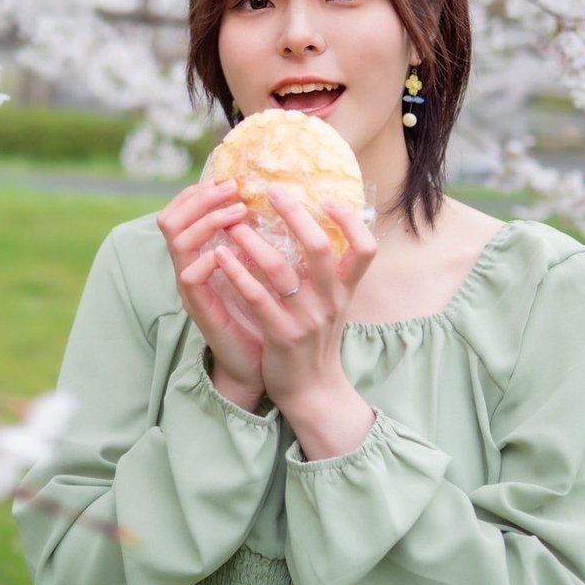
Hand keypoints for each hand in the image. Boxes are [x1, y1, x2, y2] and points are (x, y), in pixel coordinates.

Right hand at [156, 180, 263, 409]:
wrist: (260, 365)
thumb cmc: (263, 316)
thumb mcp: (260, 271)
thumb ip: (258, 241)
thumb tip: (279, 204)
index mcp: (201, 256)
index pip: (180, 212)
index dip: (198, 192)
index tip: (229, 180)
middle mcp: (190, 268)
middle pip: (169, 220)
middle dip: (201, 198)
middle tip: (233, 188)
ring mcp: (191, 289)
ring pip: (177, 241)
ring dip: (207, 220)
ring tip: (239, 211)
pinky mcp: (200, 309)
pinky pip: (189, 276)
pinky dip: (209, 258)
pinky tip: (232, 253)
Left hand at [212, 186, 376, 455]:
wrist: (313, 392)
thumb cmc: (317, 342)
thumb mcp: (333, 306)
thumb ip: (331, 274)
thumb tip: (321, 230)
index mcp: (345, 291)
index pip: (366, 249)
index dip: (351, 221)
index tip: (328, 198)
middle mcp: (330, 302)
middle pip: (318, 248)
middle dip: (294, 215)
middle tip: (272, 192)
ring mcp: (306, 319)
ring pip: (279, 269)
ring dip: (252, 241)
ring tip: (232, 223)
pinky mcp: (281, 335)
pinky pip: (256, 298)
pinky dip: (237, 273)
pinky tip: (219, 257)